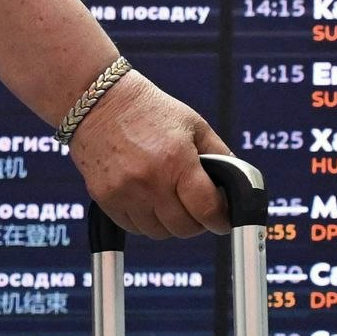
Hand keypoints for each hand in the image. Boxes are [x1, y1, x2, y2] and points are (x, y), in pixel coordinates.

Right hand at [72, 74, 228, 239]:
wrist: (99, 102)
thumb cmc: (149, 111)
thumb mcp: (194, 125)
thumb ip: (219, 155)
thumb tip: (237, 184)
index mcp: (178, 161)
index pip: (207, 210)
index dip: (220, 220)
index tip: (222, 220)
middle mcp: (151, 181)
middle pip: (183, 228)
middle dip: (197, 223)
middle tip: (198, 210)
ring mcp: (125, 192)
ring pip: (158, 232)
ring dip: (170, 224)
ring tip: (171, 202)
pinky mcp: (105, 198)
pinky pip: (133, 228)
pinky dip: (145, 221)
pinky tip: (149, 201)